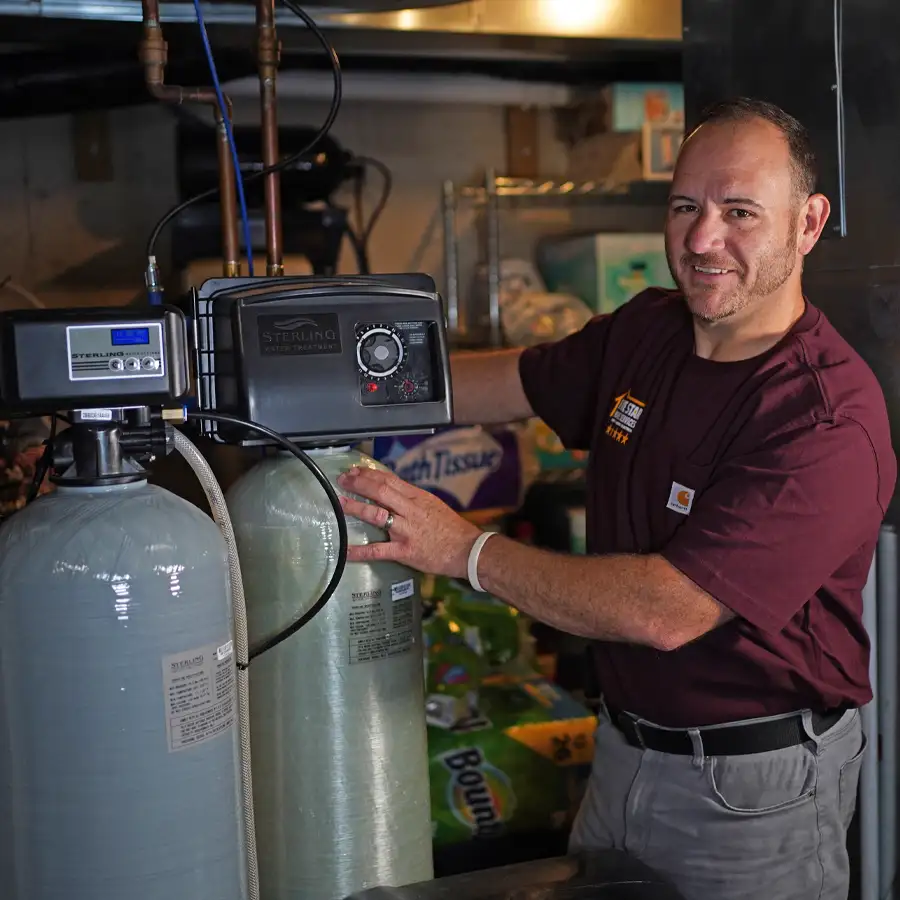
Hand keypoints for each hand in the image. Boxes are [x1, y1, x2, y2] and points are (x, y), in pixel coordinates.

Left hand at [336, 465, 481, 578]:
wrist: (466, 549)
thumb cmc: (450, 527)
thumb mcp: (432, 504)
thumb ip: (411, 498)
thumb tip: (390, 491)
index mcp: (417, 497)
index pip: (389, 480)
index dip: (369, 474)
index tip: (354, 471)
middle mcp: (410, 510)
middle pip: (381, 492)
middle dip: (359, 484)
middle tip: (343, 481)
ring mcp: (406, 530)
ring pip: (377, 515)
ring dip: (356, 508)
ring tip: (340, 503)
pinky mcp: (404, 551)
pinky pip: (378, 550)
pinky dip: (360, 551)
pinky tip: (345, 551)